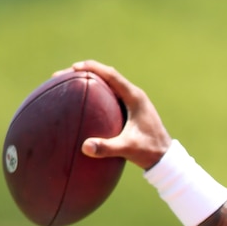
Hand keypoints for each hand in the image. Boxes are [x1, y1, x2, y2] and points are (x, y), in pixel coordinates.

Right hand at [53, 60, 171, 169]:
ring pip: (107, 85)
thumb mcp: (128, 148)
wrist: (165, 157)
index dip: (93, 68)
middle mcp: (133, 95)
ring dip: (89, 82)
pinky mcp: (129, 111)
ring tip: (66, 85)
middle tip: (62, 76)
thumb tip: (85, 147)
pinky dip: (94, 96)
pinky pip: (108, 97)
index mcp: (135, 97)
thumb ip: (108, 147)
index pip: (111, 75)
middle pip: (106, 76)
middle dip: (84, 72)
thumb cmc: (149, 151)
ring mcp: (131, 102)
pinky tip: (79, 104)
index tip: (74, 67)